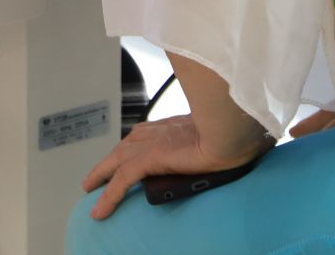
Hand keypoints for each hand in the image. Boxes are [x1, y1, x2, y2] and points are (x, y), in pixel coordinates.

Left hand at [80, 114, 268, 220]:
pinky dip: (109, 196)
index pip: (149, 131)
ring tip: (91, 190)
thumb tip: (243, 145)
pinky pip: (122, 180)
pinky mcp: (151, 158)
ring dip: (102, 176)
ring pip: (118, 161)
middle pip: (127, 144)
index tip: (129, 148)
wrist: (236, 128)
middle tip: (98, 174)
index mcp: (178, 124)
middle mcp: (162, 130)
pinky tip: (100, 210)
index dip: (136, 141)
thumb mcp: (229, 134)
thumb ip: (223, 139)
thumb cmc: (240, 129)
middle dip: (111, 159)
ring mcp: (155, 143)